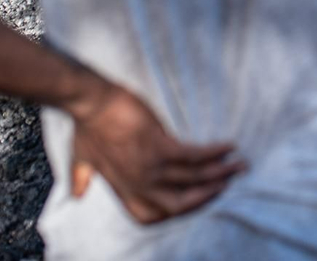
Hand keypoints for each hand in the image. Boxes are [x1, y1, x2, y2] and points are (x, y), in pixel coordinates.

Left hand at [67, 81, 245, 223]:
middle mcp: (139, 184)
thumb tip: (77, 194)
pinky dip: (214, 153)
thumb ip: (83, 177)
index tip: (198, 200)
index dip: (179, 212)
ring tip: (239, 165)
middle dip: (209, 196)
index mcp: (124, 189)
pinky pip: (194, 155)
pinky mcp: (158, 145)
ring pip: (193, 179)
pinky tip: (229, 146)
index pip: (154, 215)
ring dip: (220, 173)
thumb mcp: (82, 158)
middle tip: (229, 184)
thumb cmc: (86, 126)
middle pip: (180, 204)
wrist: (88, 102)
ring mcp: (149, 167)